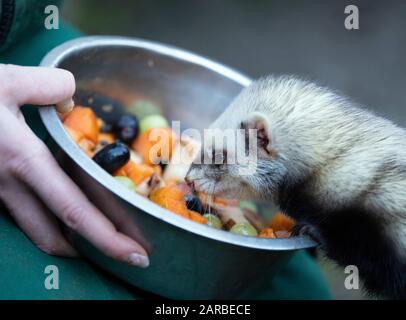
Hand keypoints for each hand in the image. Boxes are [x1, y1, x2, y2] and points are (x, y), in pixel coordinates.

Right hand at [0, 64, 148, 266]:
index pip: (73, 209)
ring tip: (99, 240)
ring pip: (37, 230)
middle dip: (97, 249)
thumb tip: (71, 92)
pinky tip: (65, 217)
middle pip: (58, 232)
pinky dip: (49, 224)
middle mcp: (10, 185)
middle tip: (128, 256)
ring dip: (70, 241)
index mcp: (22, 160)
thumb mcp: (5, 80)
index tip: (134, 252)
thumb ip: (48, 84)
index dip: (106, 236)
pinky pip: (23, 215)